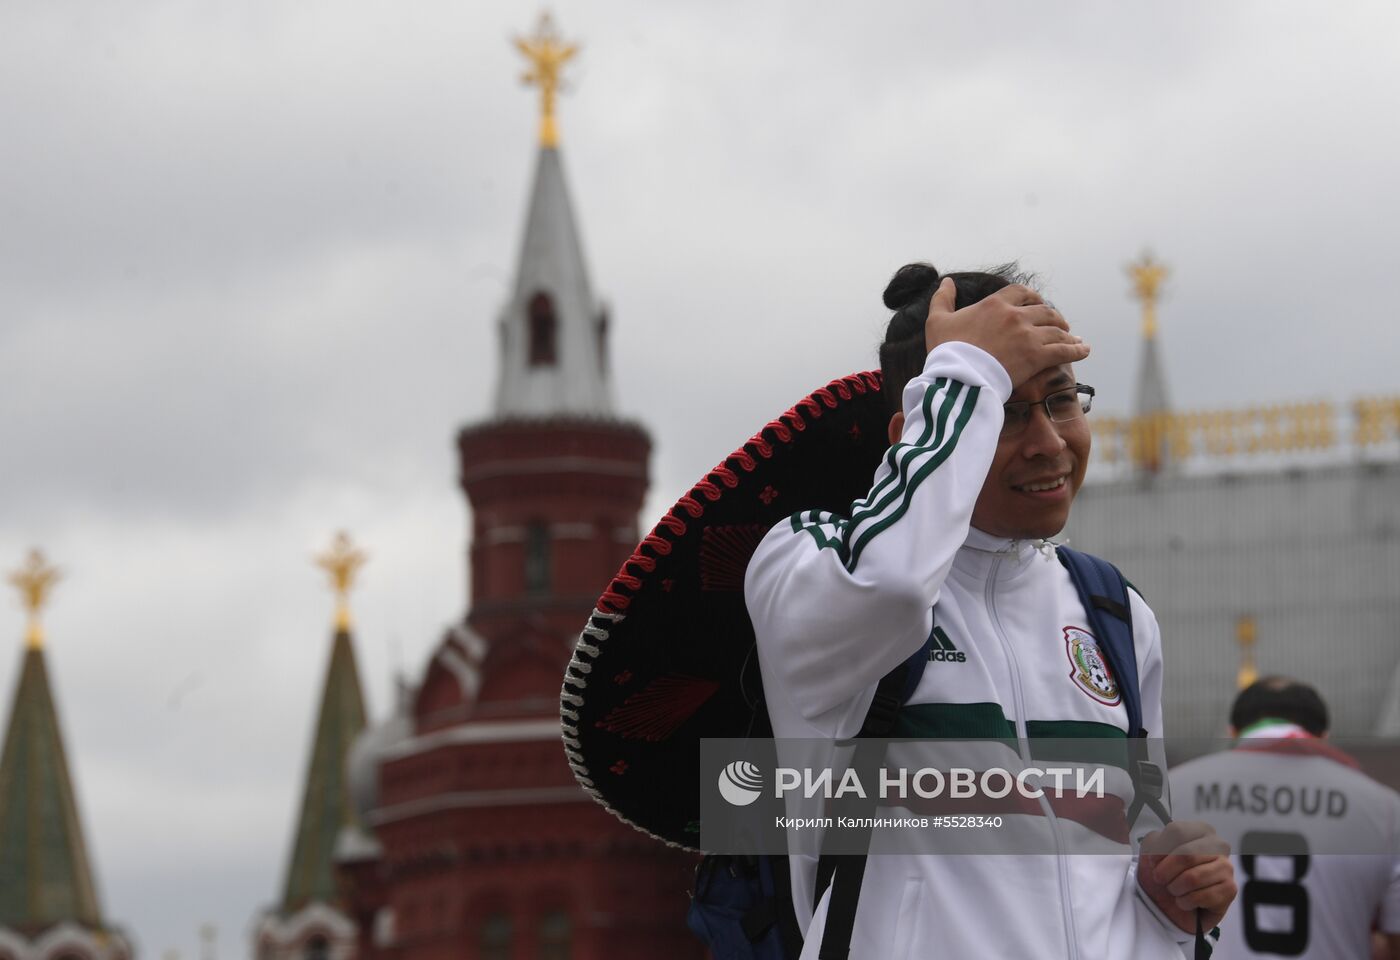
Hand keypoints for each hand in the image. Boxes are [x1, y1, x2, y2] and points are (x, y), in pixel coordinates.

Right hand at [924, 277, 1089, 387]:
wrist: (957, 377)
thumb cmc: (945, 351)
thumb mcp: (937, 320)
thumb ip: (942, 299)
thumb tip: (946, 282)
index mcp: (994, 304)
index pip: (1021, 292)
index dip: (1033, 297)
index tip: (1037, 303)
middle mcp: (1015, 316)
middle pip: (1044, 310)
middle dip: (1054, 317)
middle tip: (1059, 325)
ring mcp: (1028, 336)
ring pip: (1056, 330)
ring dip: (1067, 334)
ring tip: (1073, 339)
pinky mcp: (1036, 357)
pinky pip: (1064, 350)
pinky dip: (1076, 350)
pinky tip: (1084, 350)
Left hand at [1137, 821, 1236, 934]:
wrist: (1175, 900)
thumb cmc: (1167, 872)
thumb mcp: (1153, 850)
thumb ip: (1154, 844)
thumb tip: (1159, 854)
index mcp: (1200, 830)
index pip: (1177, 832)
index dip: (1159, 850)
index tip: (1154, 862)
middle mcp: (1217, 845)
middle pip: (1185, 855)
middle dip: (1166, 872)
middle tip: (1161, 880)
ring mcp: (1226, 867)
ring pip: (1192, 878)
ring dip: (1175, 889)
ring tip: (1175, 890)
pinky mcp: (1230, 889)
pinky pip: (1202, 897)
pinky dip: (1186, 902)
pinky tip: (1186, 901)